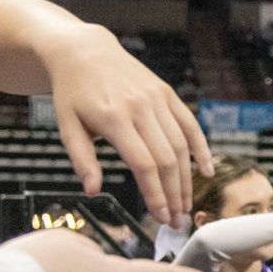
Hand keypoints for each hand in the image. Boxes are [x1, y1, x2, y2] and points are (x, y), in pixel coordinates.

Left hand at [41, 26, 215, 228]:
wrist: (84, 51)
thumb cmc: (72, 93)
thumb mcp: (66, 125)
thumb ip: (82, 159)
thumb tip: (93, 191)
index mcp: (113, 118)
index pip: (143, 164)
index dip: (155, 194)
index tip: (160, 217)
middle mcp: (140, 107)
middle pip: (167, 158)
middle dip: (174, 194)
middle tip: (177, 220)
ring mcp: (157, 98)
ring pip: (181, 144)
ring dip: (186, 179)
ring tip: (186, 204)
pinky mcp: (166, 93)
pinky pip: (189, 123)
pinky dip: (201, 147)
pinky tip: (206, 170)